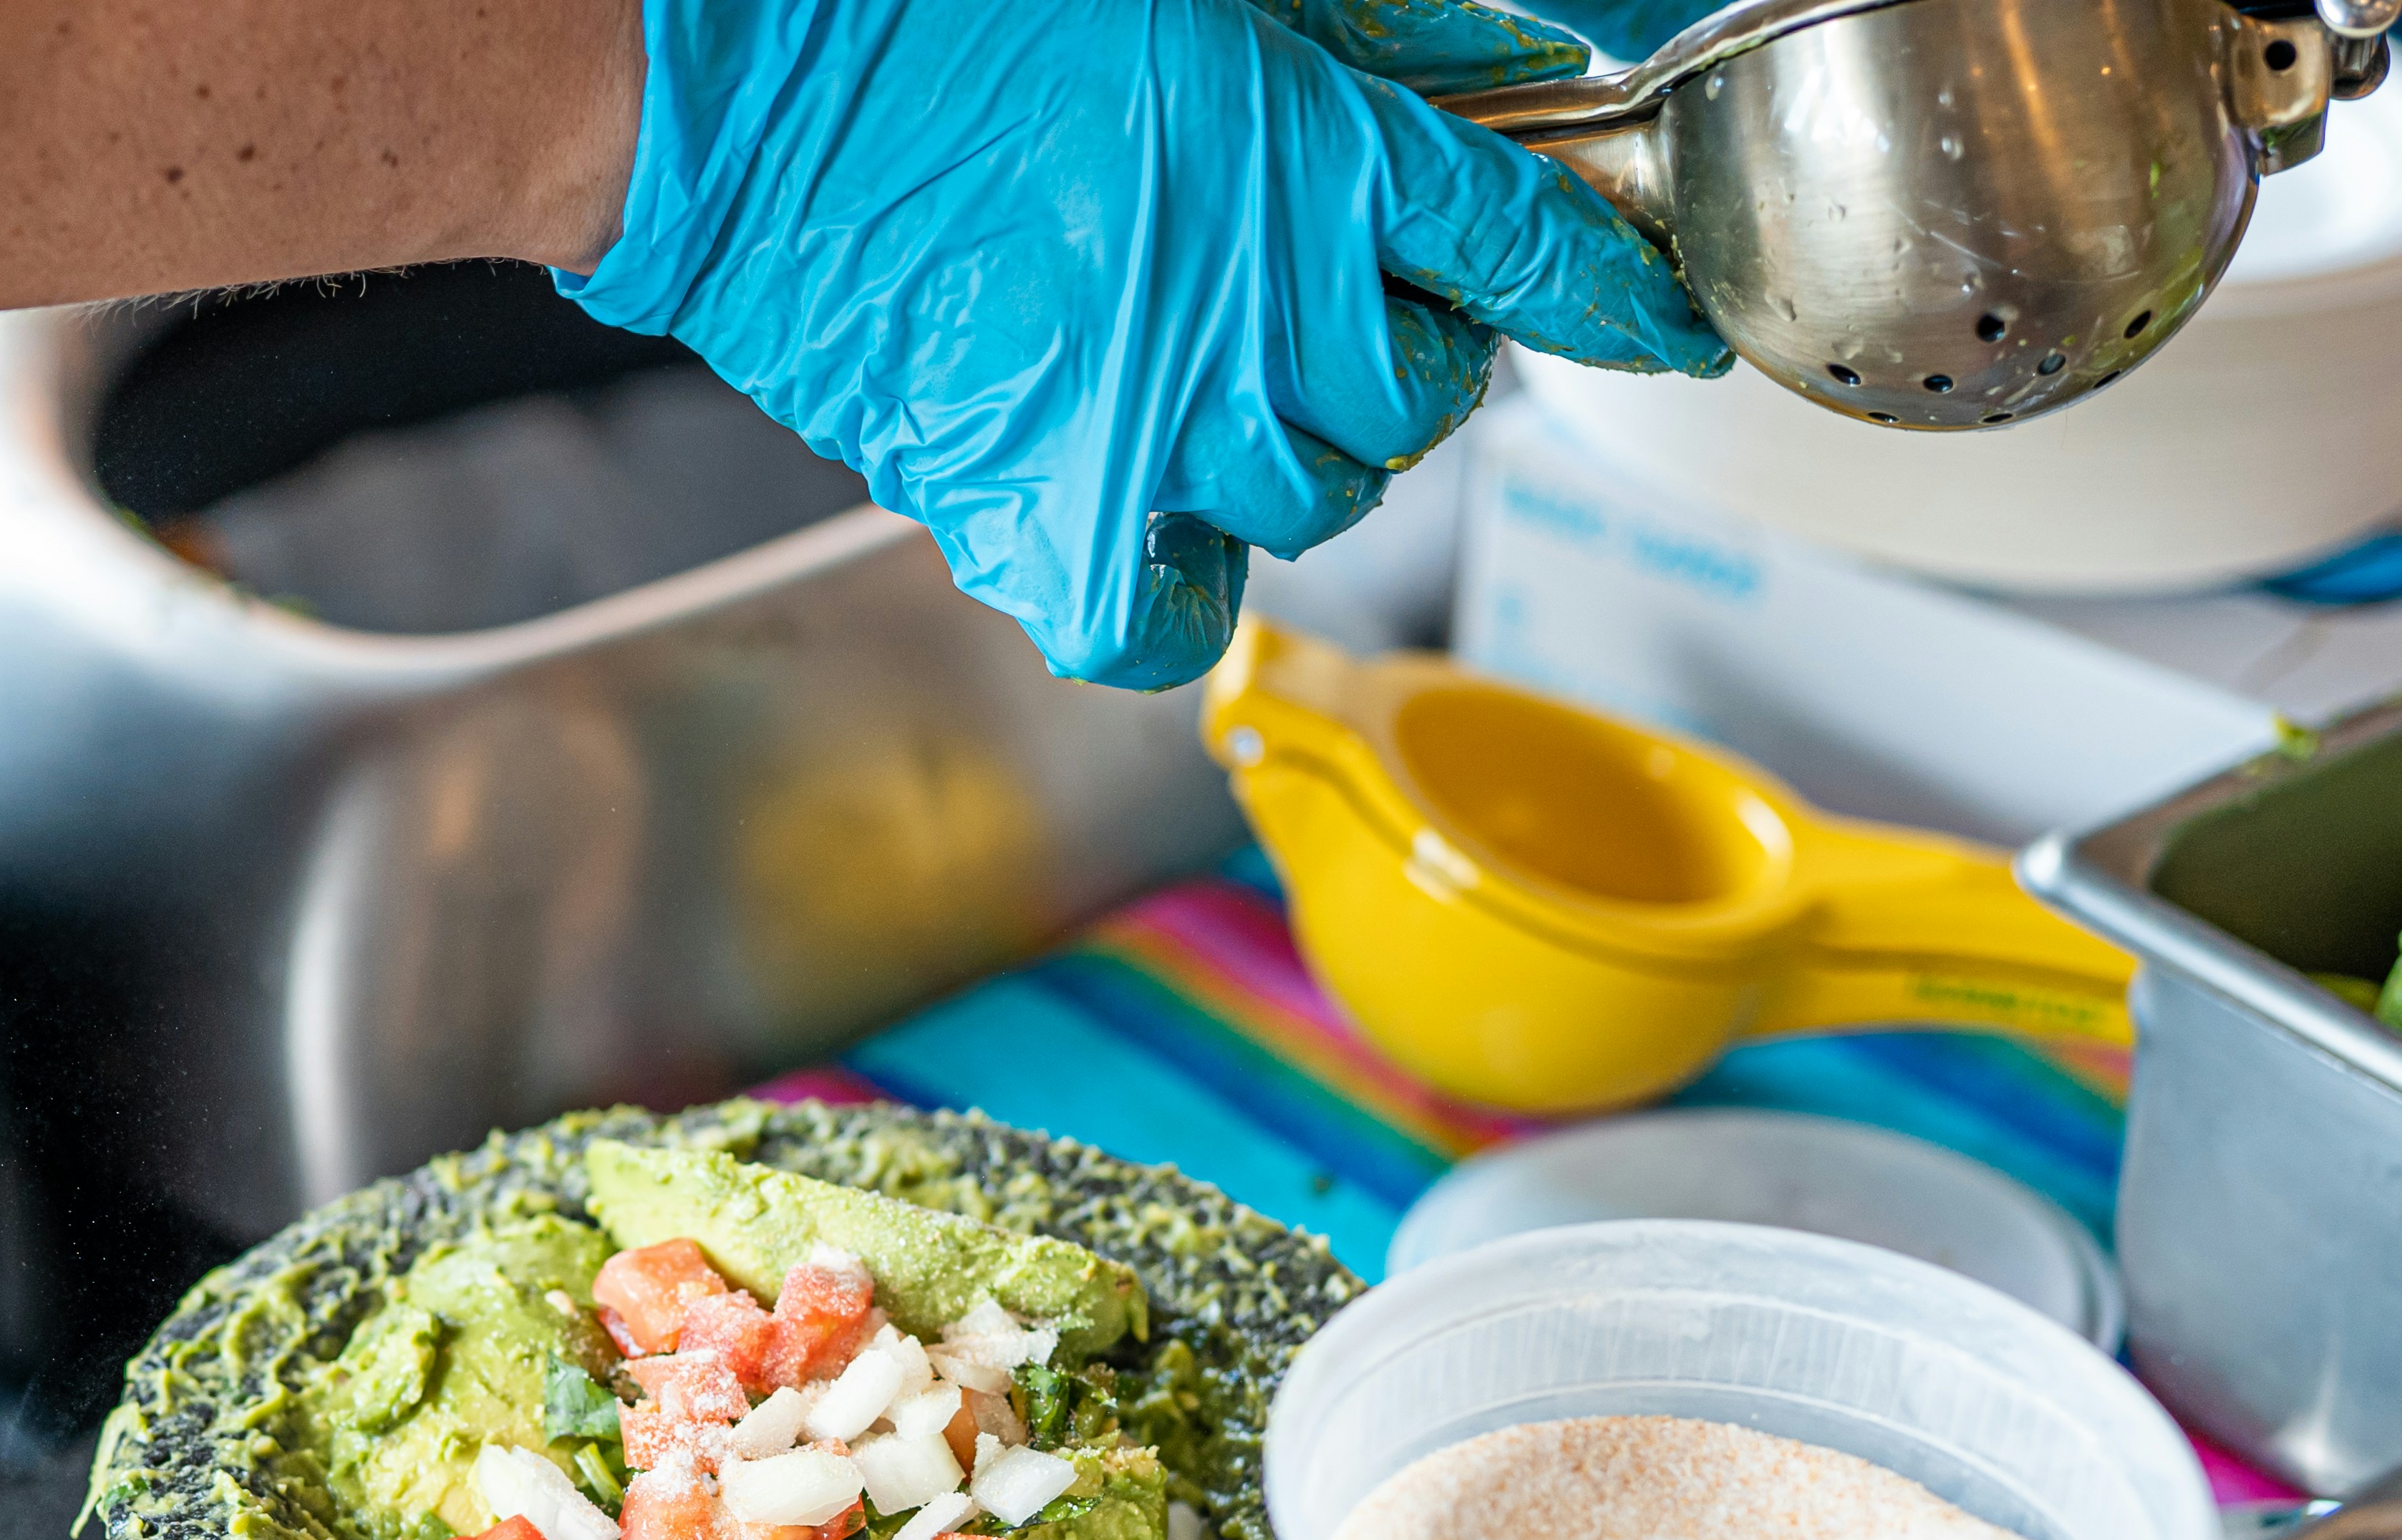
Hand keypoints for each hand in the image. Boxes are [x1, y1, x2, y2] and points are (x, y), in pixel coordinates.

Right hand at [562, 0, 1725, 687]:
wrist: (748, 93)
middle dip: (1392, 353)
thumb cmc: (943, 17)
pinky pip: (1169, 618)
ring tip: (1203, 384)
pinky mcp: (1044, 527)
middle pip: (1417, 399)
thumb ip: (1361, 47)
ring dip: (1283, 451)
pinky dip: (1169, 586)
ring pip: (1312, 502)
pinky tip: (1137, 520)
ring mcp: (1156, 439)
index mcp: (1315, 165)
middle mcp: (1262, 320)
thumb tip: (1501, 73)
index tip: (1654, 324)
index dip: (1610, 295)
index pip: (1527, 254)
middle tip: (1317, 306)